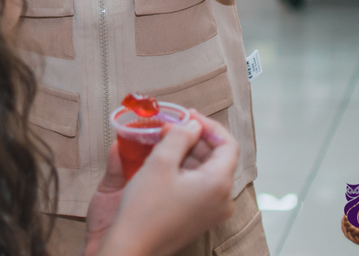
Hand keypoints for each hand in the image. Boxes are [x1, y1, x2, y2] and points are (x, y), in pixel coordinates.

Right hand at [85, 111, 238, 255]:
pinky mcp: (199, 217)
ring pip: (205, 170)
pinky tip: (162, 163)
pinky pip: (198, 186)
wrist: (131, 246)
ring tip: (161, 141)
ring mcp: (212, 210)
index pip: (227, 144)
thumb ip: (179, 136)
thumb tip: (191, 124)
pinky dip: (183, 170)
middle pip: (216, 157)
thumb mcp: (160, 162)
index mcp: (218, 184)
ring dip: (186, 152)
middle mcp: (222, 199)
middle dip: (193, 137)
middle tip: (167, 126)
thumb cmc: (144, 207)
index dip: (207, 125)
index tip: (186, 115)